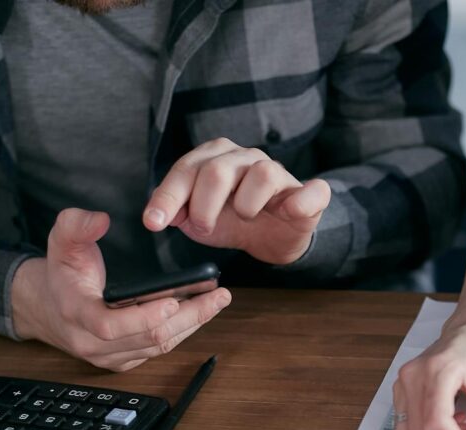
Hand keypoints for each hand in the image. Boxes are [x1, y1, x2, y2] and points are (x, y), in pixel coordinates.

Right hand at [11, 208, 231, 370]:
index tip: (173, 300)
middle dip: (188, 317)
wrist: (47, 306)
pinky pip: (158, 351)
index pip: (110, 326)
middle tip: (217, 296)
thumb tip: (100, 220)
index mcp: (77, 314)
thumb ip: (76, 225)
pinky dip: (182, 331)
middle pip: (147, 339)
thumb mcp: (60, 240)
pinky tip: (201, 312)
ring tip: (218, 301)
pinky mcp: (123, 360)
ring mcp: (109, 356)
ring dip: (192, 324)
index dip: (143, 317)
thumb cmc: (60, 273)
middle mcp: (92, 342)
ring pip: (158, 347)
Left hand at [142, 138, 330, 264]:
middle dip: (203, 206)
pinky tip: (288, 212)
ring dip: (245, 205)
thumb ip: (177, 212)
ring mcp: (279, 173)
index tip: (154, 222)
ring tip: (244, 217)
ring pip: (262, 174)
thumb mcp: (198, 220)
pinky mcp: (309, 194)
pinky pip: (311, 191)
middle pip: (218, 171)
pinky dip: (300, 202)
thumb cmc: (233, 221)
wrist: (272, 237)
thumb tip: (161, 215)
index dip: (168, 196)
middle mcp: (246, 157)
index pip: (187, 169)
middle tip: (204, 227)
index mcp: (216, 157)